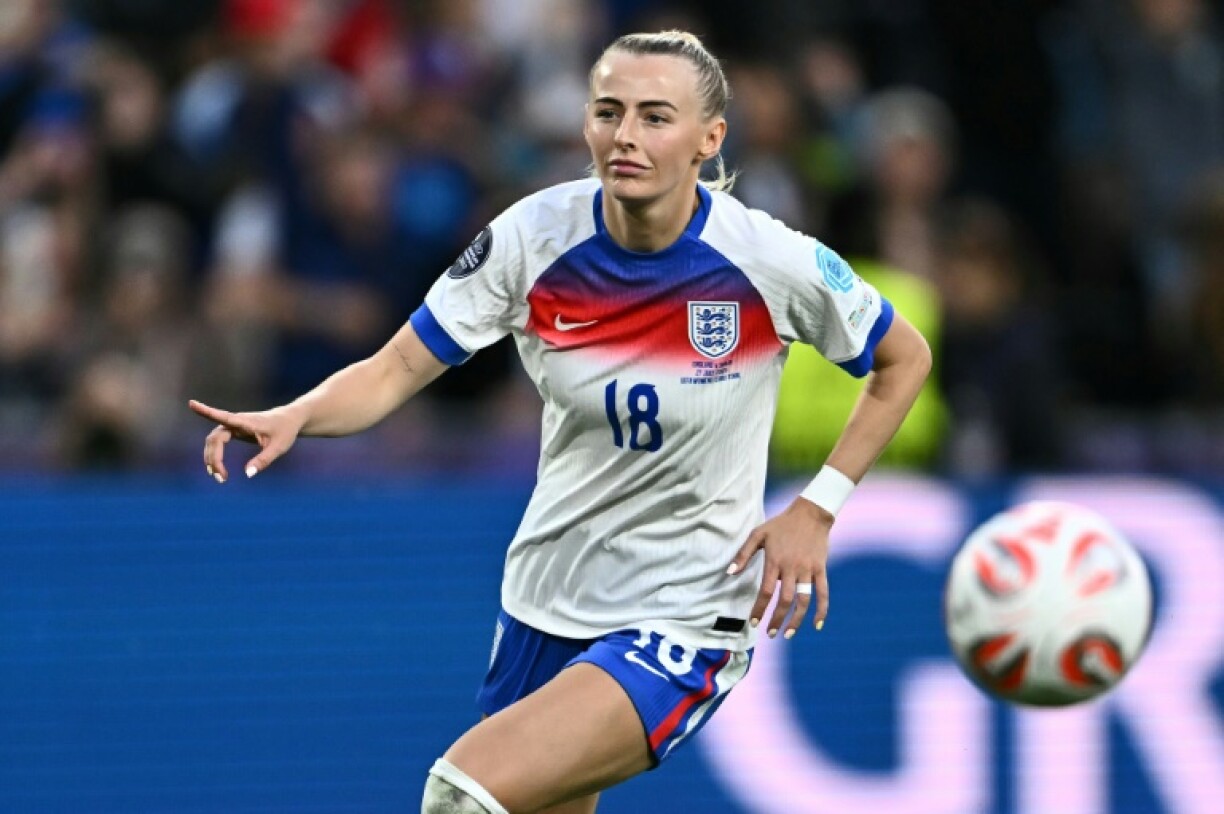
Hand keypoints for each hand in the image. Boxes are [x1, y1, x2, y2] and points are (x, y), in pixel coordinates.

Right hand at [188, 399, 303, 482]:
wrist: (289, 420)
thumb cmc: (285, 431)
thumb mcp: (279, 447)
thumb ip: (264, 460)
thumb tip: (248, 474)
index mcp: (247, 422)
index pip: (223, 417)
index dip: (206, 411)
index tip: (191, 404)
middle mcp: (236, 422)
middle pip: (215, 438)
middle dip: (214, 458)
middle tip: (221, 478)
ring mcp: (233, 426)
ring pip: (213, 441)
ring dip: (212, 459)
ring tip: (220, 478)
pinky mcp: (233, 431)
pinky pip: (217, 443)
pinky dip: (215, 455)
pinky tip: (216, 469)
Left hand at [727, 498, 832, 638]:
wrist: (810, 513)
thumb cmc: (781, 524)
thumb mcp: (758, 534)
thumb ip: (743, 554)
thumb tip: (730, 572)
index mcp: (774, 561)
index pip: (765, 591)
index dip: (759, 609)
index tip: (753, 623)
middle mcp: (791, 568)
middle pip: (784, 600)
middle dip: (776, 620)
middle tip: (770, 633)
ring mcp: (808, 569)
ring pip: (803, 601)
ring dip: (796, 620)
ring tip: (788, 634)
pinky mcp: (820, 569)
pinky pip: (823, 593)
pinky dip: (822, 610)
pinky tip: (816, 625)